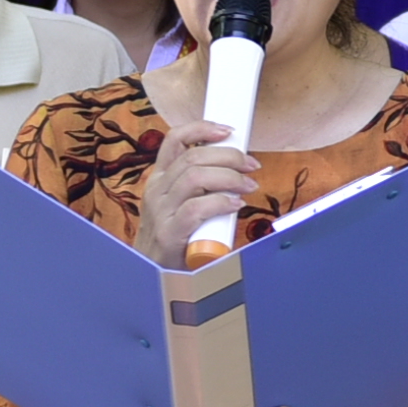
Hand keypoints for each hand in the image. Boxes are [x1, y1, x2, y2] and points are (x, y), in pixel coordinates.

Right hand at [137, 119, 262, 269]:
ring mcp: (160, 213)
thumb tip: (237, 168)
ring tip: (248, 185)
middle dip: (228, 155)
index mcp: (160, 180)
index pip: (174, 140)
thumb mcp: (182, 205)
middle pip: (193, 156)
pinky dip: (220, 202)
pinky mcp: (168, 235)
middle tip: (251, 164)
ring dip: (229, 177)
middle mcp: (156, 191)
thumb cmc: (178, 240)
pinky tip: (236, 206)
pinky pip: (195, 209)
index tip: (228, 131)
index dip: (202, 128)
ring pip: (195, 177)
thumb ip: (202, 187)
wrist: (156, 278)